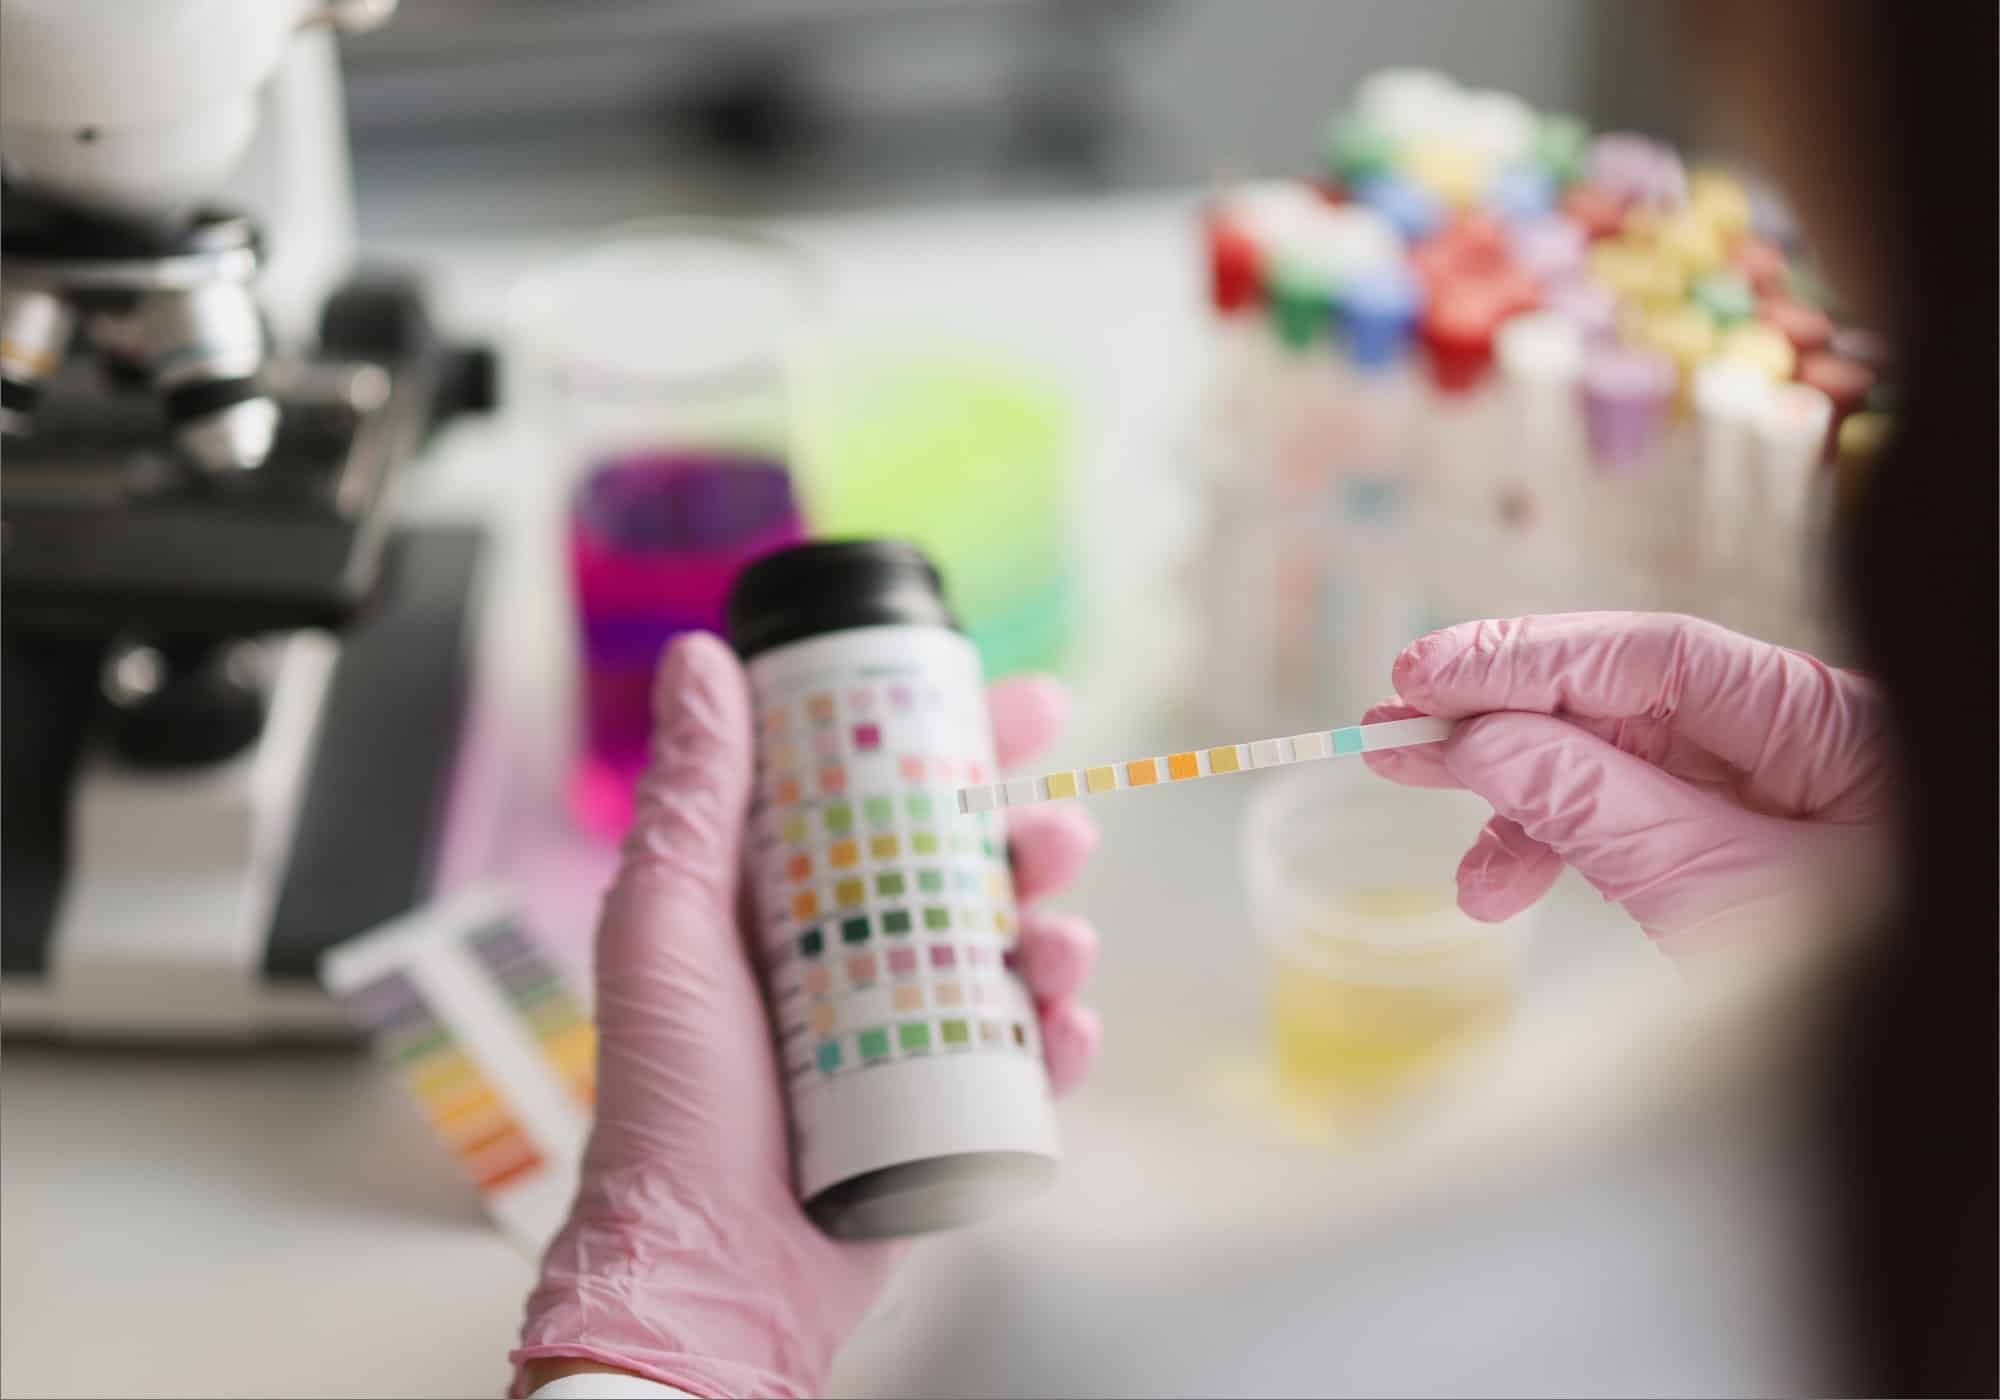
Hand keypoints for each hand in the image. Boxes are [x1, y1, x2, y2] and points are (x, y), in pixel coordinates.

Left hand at [514, 634, 1101, 1396]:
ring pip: (1009, 953)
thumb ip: (692, 798)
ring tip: (1063, 940)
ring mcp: (903, 1029)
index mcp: (781, 899)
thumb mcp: (667, 926)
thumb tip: (699, 661)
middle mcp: (848, 952)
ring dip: (1057, 931)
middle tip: (1063, 827)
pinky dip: (1063, 1036)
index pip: (880, 792)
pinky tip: (1070, 1026)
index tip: (1024, 704)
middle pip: (964, 866)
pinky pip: (1027, 1056)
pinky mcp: (946, 1107)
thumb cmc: (667, 1101)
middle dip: (1029, 837)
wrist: (706, 1267)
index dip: (956, 741)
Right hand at [1363, 613, 1892, 950]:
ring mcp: (1754, 793)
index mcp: (1822, 722)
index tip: (1424, 676)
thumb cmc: (1848, 987)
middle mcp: (1787, 741)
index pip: (1653, 656)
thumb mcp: (1716, 889)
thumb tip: (1481, 741)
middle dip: (1499, 714)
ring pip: (1606, 761)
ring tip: (1416, 803)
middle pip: (1618, 698)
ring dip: (1508, 793)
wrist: (1898, 1087)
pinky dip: (1549, 845)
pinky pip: (1619, 820)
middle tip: (1391, 723)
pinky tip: (1493, 883)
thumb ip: (1597, 805)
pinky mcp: (1721, 843)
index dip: (1528, 657)